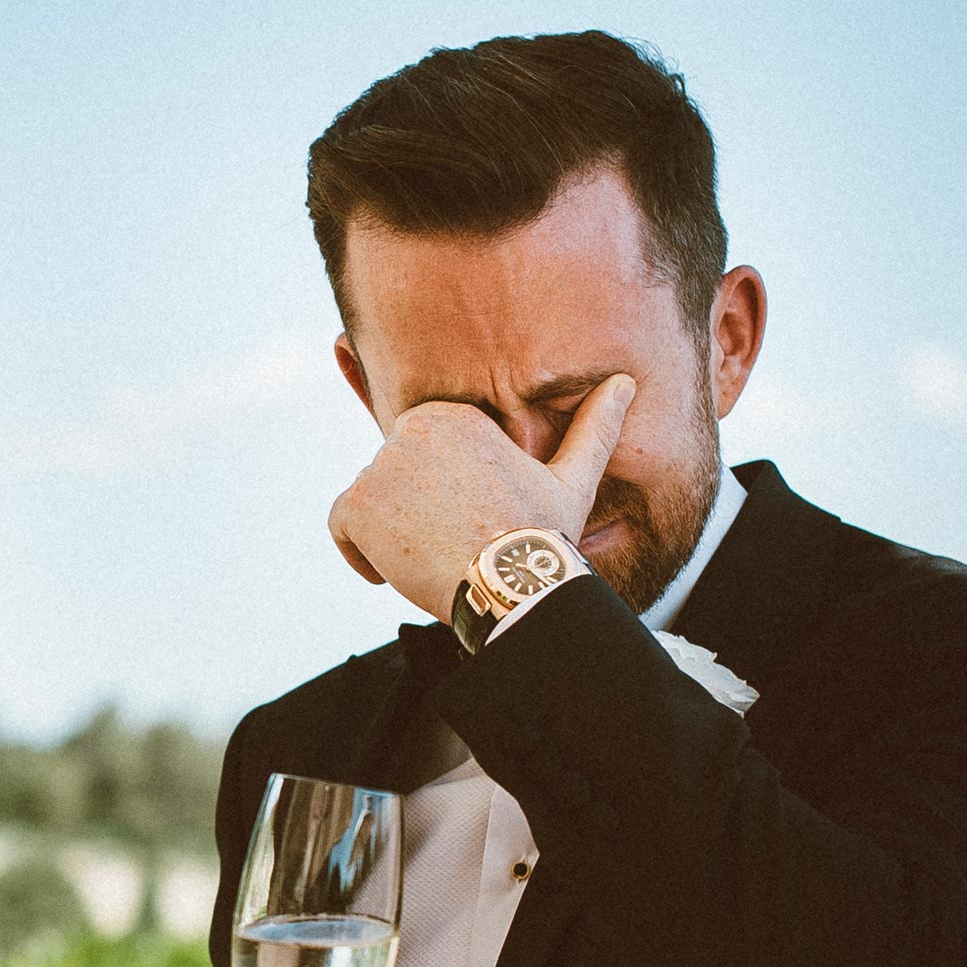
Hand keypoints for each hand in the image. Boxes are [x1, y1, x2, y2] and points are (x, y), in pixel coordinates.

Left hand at [328, 373, 636, 620]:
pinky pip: (341, 528)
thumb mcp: (572, 477)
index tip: (463, 519)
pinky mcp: (356, 504)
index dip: (437, 492)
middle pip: (393, 477)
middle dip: (412, 511)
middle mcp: (410, 429)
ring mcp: (379, 466)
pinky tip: (397, 572)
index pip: (419, 453)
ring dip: (390, 533)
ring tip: (434, 557)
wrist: (512, 582)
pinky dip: (358, 553)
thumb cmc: (542, 535)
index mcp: (453, 415)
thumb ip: (593, 427)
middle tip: (450, 543)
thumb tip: (625, 384)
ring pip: (369, 503)